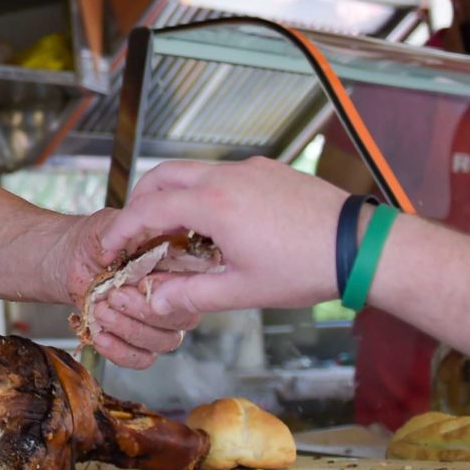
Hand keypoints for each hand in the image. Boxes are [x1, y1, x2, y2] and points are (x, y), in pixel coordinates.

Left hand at [56, 203, 202, 370]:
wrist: (70, 260)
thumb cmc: (97, 241)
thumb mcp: (110, 227)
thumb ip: (126, 231)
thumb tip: (135, 241)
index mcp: (180, 267)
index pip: (192, 286)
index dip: (168, 289)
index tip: (139, 281)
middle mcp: (177, 297)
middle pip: (181, 320)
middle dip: (143, 311)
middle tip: (113, 295)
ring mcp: (161, 323)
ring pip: (163, 342)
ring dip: (129, 330)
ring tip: (101, 310)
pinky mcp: (139, 342)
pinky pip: (142, 359)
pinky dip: (121, 352)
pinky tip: (101, 337)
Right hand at [93, 159, 346, 348]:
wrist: (360, 245)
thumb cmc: (306, 268)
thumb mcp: (243, 290)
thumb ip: (191, 294)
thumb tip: (155, 300)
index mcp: (213, 205)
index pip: (147, 209)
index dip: (121, 229)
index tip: (110, 248)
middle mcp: (226, 177)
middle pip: (163, 176)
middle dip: (141, 202)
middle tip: (137, 234)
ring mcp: (249, 168)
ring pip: (193, 173)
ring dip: (175, 198)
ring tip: (178, 235)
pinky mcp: (269, 169)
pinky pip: (223, 175)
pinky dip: (205, 194)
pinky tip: (219, 226)